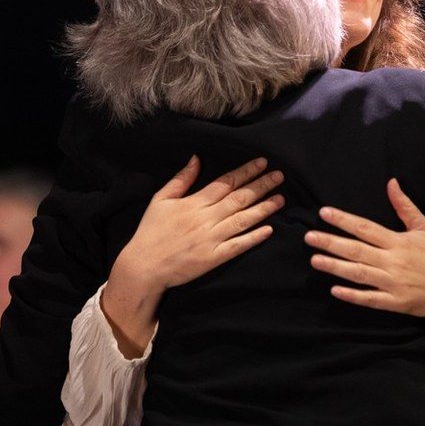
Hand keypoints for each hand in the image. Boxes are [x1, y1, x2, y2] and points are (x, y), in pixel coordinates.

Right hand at [112, 155, 283, 293]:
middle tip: (280, 176)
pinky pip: (237, 246)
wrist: (144, 266)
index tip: (262, 163)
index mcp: (194, 203)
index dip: (245, 172)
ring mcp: (211, 239)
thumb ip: (181, 179)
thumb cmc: (151, 232)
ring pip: (242, 220)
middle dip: (261, 185)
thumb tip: (197, 158)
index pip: (225, 183)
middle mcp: (205, 219)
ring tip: (281, 198)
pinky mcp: (213, 258)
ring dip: (263, 208)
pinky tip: (269, 229)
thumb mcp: (160, 200)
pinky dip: (253, 237)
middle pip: (239, 198)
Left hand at [304, 178, 424, 322]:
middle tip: (310, 237)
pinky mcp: (394, 302)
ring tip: (315, 260)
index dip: (344, 220)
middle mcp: (392, 260)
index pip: (365, 228)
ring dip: (336, 267)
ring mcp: (392, 282)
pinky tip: (335, 290)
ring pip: (359, 273)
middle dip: (331, 243)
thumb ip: (404, 206)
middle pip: (357, 250)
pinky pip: (370, 298)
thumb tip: (391, 182)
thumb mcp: (423, 227)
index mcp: (397, 241)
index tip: (324, 213)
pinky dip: (352, 295)